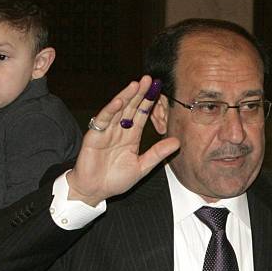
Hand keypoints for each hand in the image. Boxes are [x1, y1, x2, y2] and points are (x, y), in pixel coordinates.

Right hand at [67, 75, 179, 205]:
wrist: (95, 191)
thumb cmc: (115, 180)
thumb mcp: (142, 167)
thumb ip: (157, 153)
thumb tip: (177, 142)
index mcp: (131, 136)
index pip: (142, 115)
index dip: (150, 102)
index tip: (159, 89)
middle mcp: (119, 130)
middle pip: (131, 107)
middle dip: (140, 93)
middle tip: (149, 79)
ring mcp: (106, 131)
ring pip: (118, 110)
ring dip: (126, 97)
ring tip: (136, 84)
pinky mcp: (94, 136)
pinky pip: (103, 120)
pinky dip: (110, 111)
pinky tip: (119, 102)